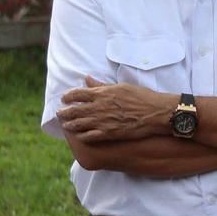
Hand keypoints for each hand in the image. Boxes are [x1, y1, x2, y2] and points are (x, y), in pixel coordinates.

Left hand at [57, 76, 172, 141]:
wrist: (156, 112)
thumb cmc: (142, 97)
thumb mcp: (121, 87)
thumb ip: (102, 85)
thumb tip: (86, 78)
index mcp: (101, 93)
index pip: (76, 94)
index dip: (68, 97)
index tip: (65, 99)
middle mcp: (98, 107)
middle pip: (74, 110)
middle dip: (64, 112)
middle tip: (60, 114)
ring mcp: (103, 121)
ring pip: (78, 124)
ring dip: (70, 124)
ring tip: (66, 125)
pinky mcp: (109, 133)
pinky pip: (89, 136)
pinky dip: (82, 136)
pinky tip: (80, 136)